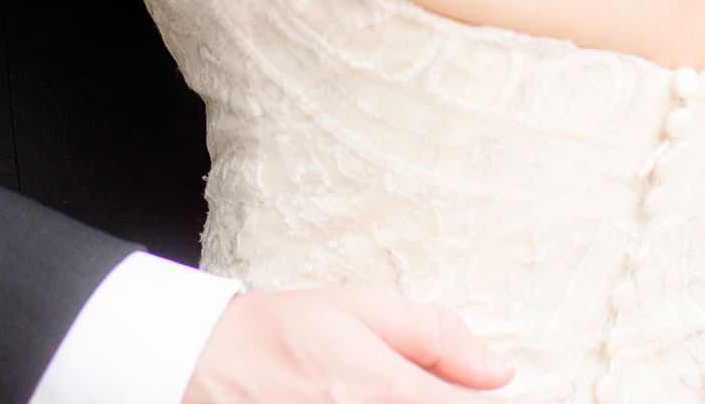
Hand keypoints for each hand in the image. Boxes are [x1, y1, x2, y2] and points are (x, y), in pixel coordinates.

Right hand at [185, 287, 509, 403]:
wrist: (205, 366)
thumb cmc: (282, 333)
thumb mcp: (360, 309)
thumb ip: (435, 337)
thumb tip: (499, 370)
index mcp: (397, 395)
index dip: (478, 400)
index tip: (465, 391)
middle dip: (438, 403)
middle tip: (398, 387)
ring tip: (367, 391)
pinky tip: (353, 401)